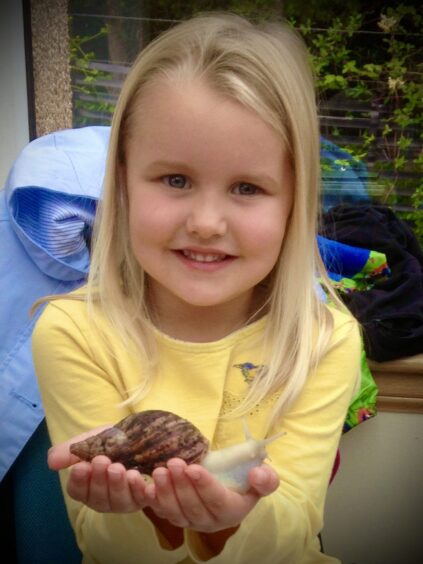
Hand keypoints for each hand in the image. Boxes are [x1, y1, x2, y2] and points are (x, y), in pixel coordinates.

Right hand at [48, 428, 148, 512]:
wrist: (144, 434)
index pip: (77, 491)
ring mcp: (125, 500)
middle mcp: (105, 498)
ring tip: (119, 468)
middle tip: (102, 461)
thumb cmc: (113, 440)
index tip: (81, 466)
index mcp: (88, 486)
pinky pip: (142, 499)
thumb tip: (50, 461)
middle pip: (97, 498)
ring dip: (118, 485)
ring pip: (118, 501)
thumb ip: (71, 450)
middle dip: (99, 480)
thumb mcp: (91, 440)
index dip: (78, 481)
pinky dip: (139, 489)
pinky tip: (138, 477)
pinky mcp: (144, 497)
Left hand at [142, 457, 278, 531]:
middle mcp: (210, 522)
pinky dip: (153, 500)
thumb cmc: (246, 480)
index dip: (204, 486)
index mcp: (232, 511)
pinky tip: (146, 486)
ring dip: (165, 492)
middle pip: (193, 507)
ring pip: (175, 512)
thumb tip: (257, 474)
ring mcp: (190, 520)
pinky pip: (161, 512)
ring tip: (159, 470)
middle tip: (172, 463)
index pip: (217, 501)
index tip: (193, 467)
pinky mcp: (175, 515)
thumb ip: (266, 479)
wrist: (231, 488)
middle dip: (181, 485)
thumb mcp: (263, 479)